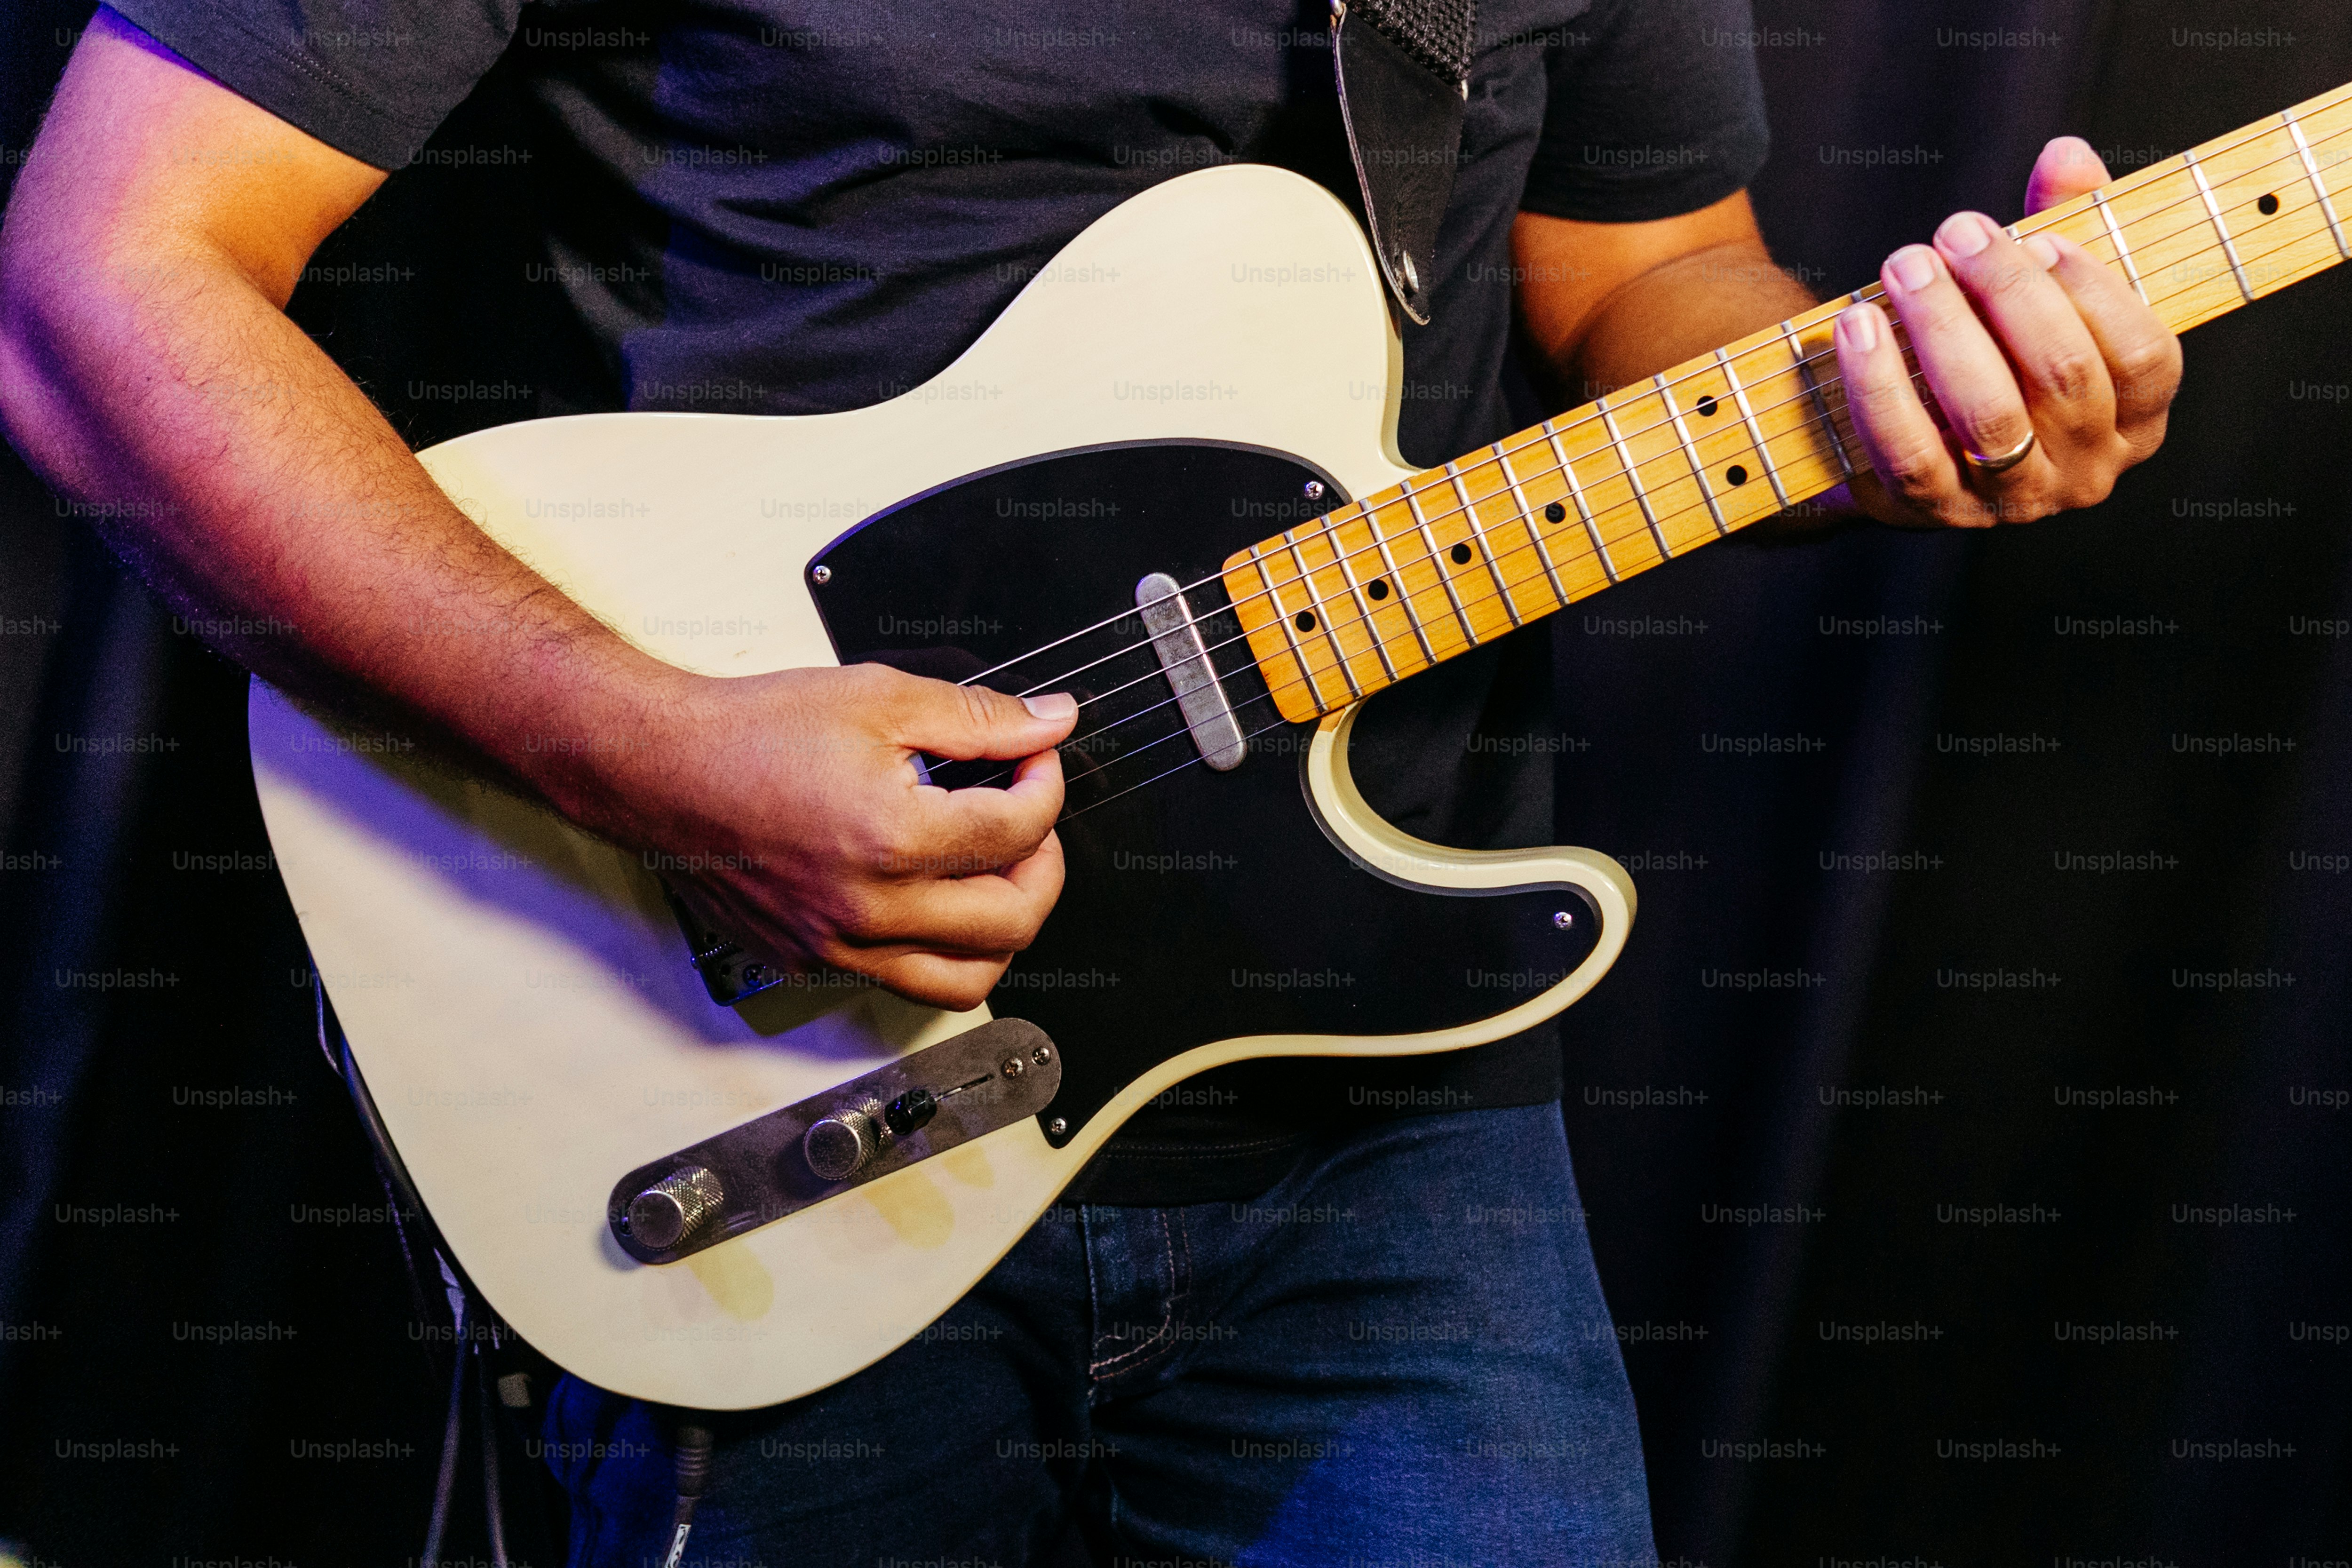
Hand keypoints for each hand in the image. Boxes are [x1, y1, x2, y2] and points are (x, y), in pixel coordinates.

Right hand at [579, 663, 1076, 1011]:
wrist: (660, 767)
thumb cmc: (750, 732)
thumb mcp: (878, 698)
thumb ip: (977, 717)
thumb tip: (1049, 722)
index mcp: (891, 838)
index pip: (1017, 832)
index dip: (1045, 786)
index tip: (1035, 761)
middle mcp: (867, 908)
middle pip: (1012, 921)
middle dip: (1043, 865)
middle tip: (1029, 823)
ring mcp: (837, 946)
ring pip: (966, 980)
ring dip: (1002, 929)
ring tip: (995, 875)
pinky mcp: (811, 961)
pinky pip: (903, 982)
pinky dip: (939, 950)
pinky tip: (933, 898)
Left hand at [1832, 136, 2182, 526]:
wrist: (1907, 431)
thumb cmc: (1995, 346)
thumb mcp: (2040, 289)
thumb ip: (2064, 221)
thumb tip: (2065, 154)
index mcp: (2136, 418)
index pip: (2145, 356)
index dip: (2095, 290)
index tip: (2040, 237)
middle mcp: (2086, 471)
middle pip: (2063, 375)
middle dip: (2007, 292)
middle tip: (1955, 231)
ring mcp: (2011, 501)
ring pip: (1989, 413)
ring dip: (1943, 327)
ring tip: (1906, 264)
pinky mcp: (1932, 511)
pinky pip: (1907, 450)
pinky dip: (1879, 384)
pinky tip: (1856, 325)